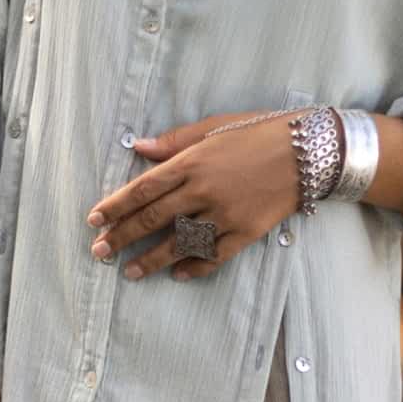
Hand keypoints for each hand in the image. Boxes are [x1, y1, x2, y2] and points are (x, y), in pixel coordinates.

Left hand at [84, 110, 303, 280]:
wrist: (309, 151)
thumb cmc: (260, 131)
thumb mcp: (215, 126)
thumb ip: (175, 141)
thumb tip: (139, 147)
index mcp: (192, 162)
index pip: (143, 189)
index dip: (115, 206)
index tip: (94, 220)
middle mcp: (203, 191)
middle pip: (153, 219)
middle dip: (122, 237)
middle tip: (99, 252)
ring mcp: (224, 215)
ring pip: (179, 244)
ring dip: (151, 260)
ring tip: (130, 272)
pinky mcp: (245, 233)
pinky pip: (214, 256)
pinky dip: (194, 268)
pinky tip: (177, 275)